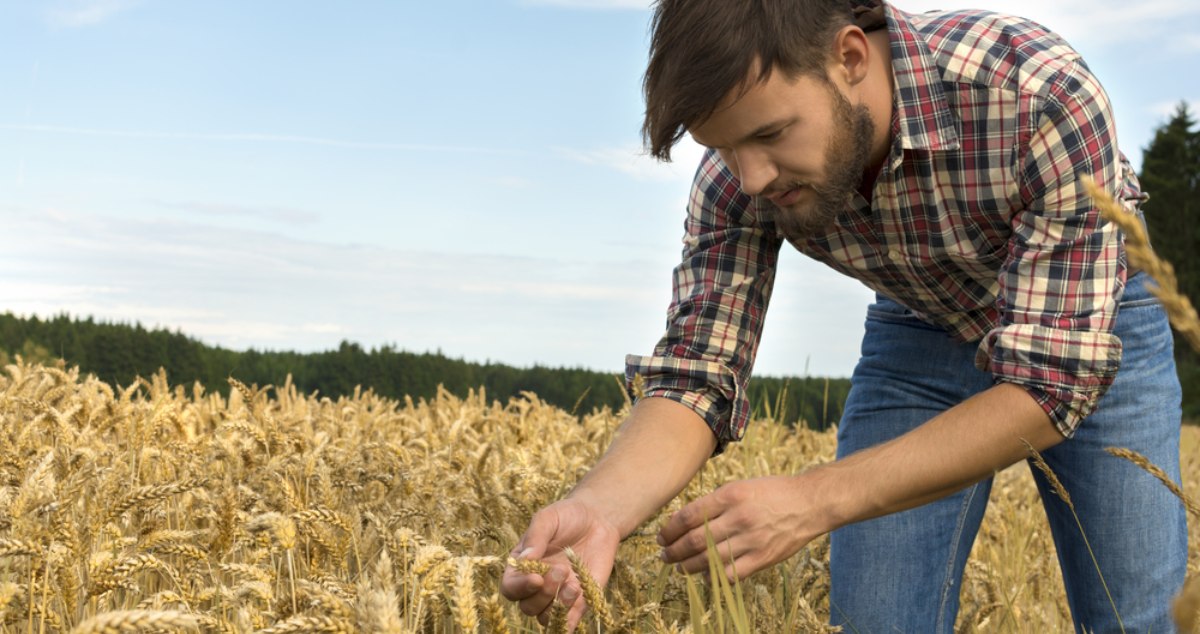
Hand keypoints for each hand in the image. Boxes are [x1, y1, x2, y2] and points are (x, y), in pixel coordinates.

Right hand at [500, 497, 620, 630]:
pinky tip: (580, 599)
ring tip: (574, 586)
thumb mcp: (549, 518)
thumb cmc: (567, 516)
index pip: (510, 588)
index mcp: (522, 566)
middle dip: (544, 593)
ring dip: (558, 608)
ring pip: (546, 618)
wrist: (598, 519)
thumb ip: (536, 537)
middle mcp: (536, 585)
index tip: (537, 577)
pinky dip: (571, 619)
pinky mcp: (579, 601)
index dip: (520, 587)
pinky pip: (569, 621)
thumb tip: (524, 559)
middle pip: (528, 607)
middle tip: (561, 570)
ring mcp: (557, 595)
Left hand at [657, 475, 820, 580]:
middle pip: (695, 540)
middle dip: (674, 550)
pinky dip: (714, 577)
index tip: (662, 535)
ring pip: (709, 559)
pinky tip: (705, 575)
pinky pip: (731, 574)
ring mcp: (751, 540)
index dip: (670, 529)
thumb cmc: (771, 492)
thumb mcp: (740, 486)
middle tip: (664, 554)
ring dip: (688, 566)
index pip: (689, 516)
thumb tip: (684, 520)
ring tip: (679, 566)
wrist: (808, 503)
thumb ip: (714, 503)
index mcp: (730, 495)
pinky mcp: (763, 558)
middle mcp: (739, 517)